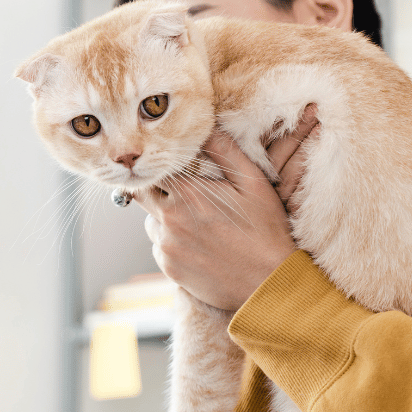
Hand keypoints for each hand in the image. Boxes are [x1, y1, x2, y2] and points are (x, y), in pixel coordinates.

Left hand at [135, 106, 319, 309]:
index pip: (154, 169)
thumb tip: (208, 126)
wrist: (268, 285)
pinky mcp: (170, 268)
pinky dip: (172, 241)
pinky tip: (200, 244)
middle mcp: (169, 220)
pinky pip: (160, 246)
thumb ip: (226, 152)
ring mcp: (167, 247)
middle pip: (142, 194)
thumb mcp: (254, 185)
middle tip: (180, 191)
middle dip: (156, 189)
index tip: (171, 165)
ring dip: (165, 217)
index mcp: (188, 194)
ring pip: (151, 222)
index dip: (161, 164)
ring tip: (197, 221)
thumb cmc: (265, 232)